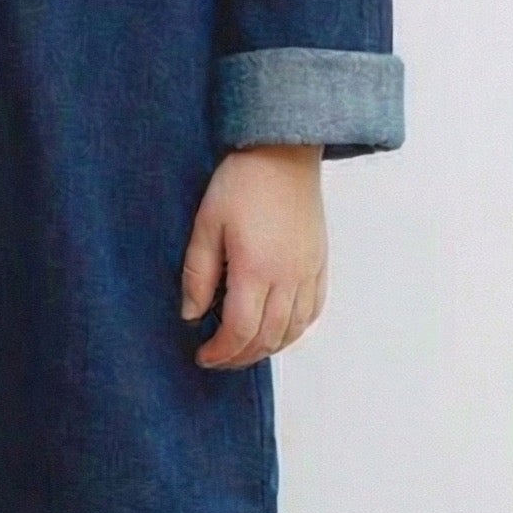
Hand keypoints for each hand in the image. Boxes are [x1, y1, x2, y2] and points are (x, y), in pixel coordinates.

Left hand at [180, 145, 326, 367]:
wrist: (284, 153)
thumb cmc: (242, 183)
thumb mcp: (206, 225)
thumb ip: (197, 274)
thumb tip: (192, 315)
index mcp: (256, 270)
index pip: (240, 331)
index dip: (221, 352)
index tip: (203, 356)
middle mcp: (288, 278)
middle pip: (267, 338)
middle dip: (240, 356)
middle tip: (218, 358)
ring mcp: (308, 272)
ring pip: (293, 330)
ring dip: (267, 348)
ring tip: (243, 348)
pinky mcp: (320, 263)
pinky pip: (313, 311)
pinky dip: (295, 330)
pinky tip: (278, 330)